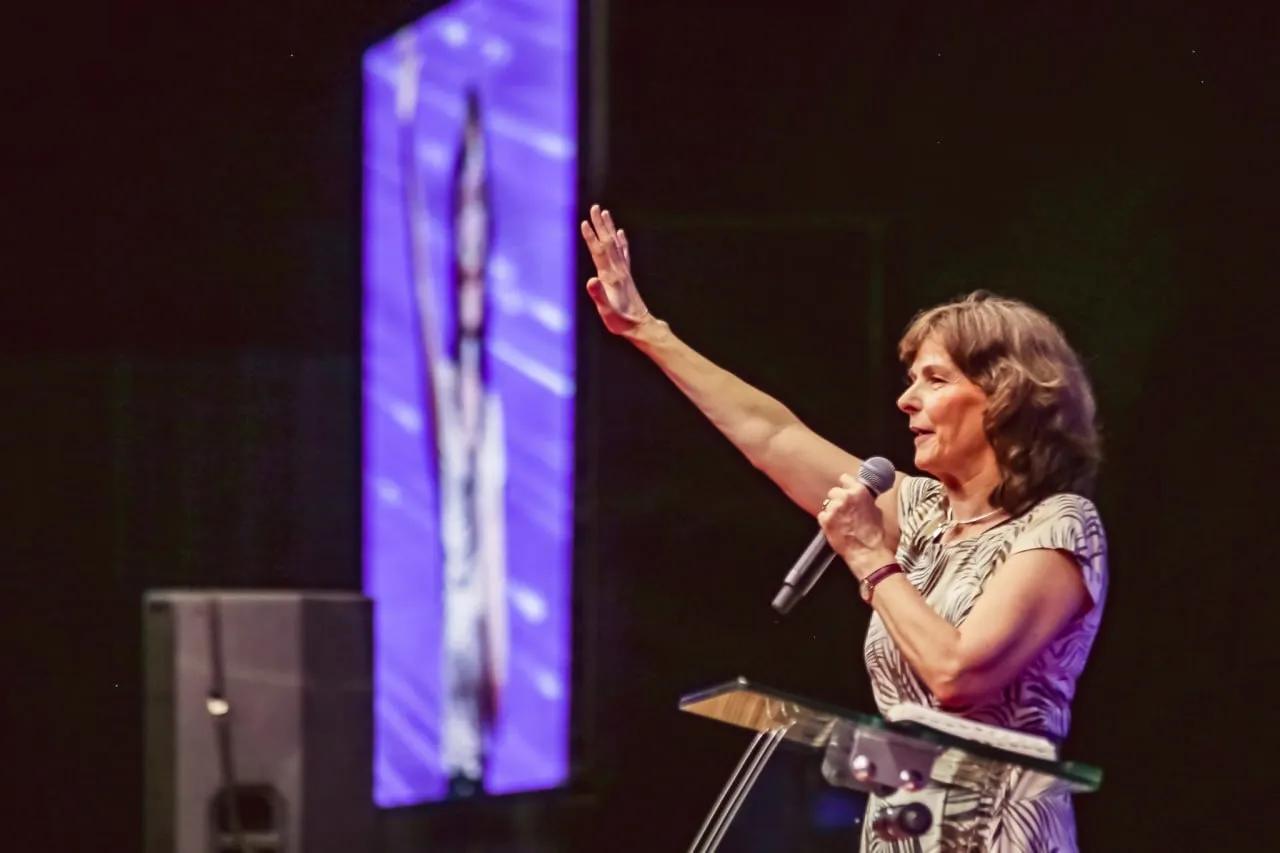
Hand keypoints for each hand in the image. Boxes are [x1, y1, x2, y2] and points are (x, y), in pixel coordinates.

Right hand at [580, 204, 653, 336]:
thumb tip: (591, 280)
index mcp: (610, 277)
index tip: (585, 222)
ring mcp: (623, 272)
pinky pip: (624, 253)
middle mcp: (618, 270)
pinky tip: (620, 233)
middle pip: (607, 242)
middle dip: (600, 225)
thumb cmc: (620, 321)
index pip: (599, 252)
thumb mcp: (606, 311)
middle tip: (595, 207)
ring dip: (609, 228)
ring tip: (605, 213)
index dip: (591, 237)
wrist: (640, 326)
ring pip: (615, 244)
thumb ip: (599, 295)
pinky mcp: (627, 276)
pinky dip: (621, 241)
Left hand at [817, 474, 894, 579]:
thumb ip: (865, 499)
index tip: (845, 489)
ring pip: (827, 503)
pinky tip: (835, 527)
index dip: (845, 485)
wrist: (867, 551)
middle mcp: (845, 497)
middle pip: (834, 491)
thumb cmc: (874, 534)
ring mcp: (833, 508)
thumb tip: (860, 496)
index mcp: (859, 491)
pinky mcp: (825, 520)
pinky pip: (822, 515)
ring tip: (841, 521)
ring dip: (832, 510)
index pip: (845, 478)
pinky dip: (826, 520)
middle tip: (843, 510)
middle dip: (838, 499)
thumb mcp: (875, 510)